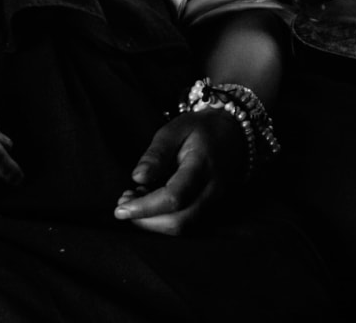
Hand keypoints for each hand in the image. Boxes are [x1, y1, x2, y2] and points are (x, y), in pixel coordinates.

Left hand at [114, 107, 247, 234]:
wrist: (236, 134)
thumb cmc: (201, 130)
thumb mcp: (175, 129)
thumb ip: (156, 153)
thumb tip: (137, 178)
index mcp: (203, 165)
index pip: (174, 197)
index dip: (144, 208)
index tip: (119, 207)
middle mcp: (213, 189)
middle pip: (179, 221)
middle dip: (145, 220)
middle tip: (123, 203)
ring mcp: (216, 202)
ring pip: (183, 227)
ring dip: (153, 222)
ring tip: (136, 198)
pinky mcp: (212, 209)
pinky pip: (187, 223)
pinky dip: (164, 219)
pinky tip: (152, 202)